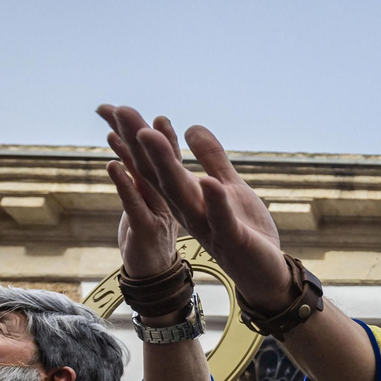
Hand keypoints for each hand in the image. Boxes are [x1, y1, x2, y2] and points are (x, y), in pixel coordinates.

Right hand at [98, 105, 290, 311]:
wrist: (264, 272)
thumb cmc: (244, 229)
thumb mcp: (228, 186)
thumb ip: (211, 158)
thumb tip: (191, 127)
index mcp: (186, 196)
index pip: (156, 163)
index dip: (136, 136)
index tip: (115, 108)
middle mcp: (188, 209)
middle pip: (158, 173)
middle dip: (140, 142)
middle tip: (121, 110)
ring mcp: (208, 225)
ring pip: (181, 193)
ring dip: (166, 163)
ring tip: (150, 134)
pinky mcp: (232, 240)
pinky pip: (221, 219)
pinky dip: (215, 201)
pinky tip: (208, 181)